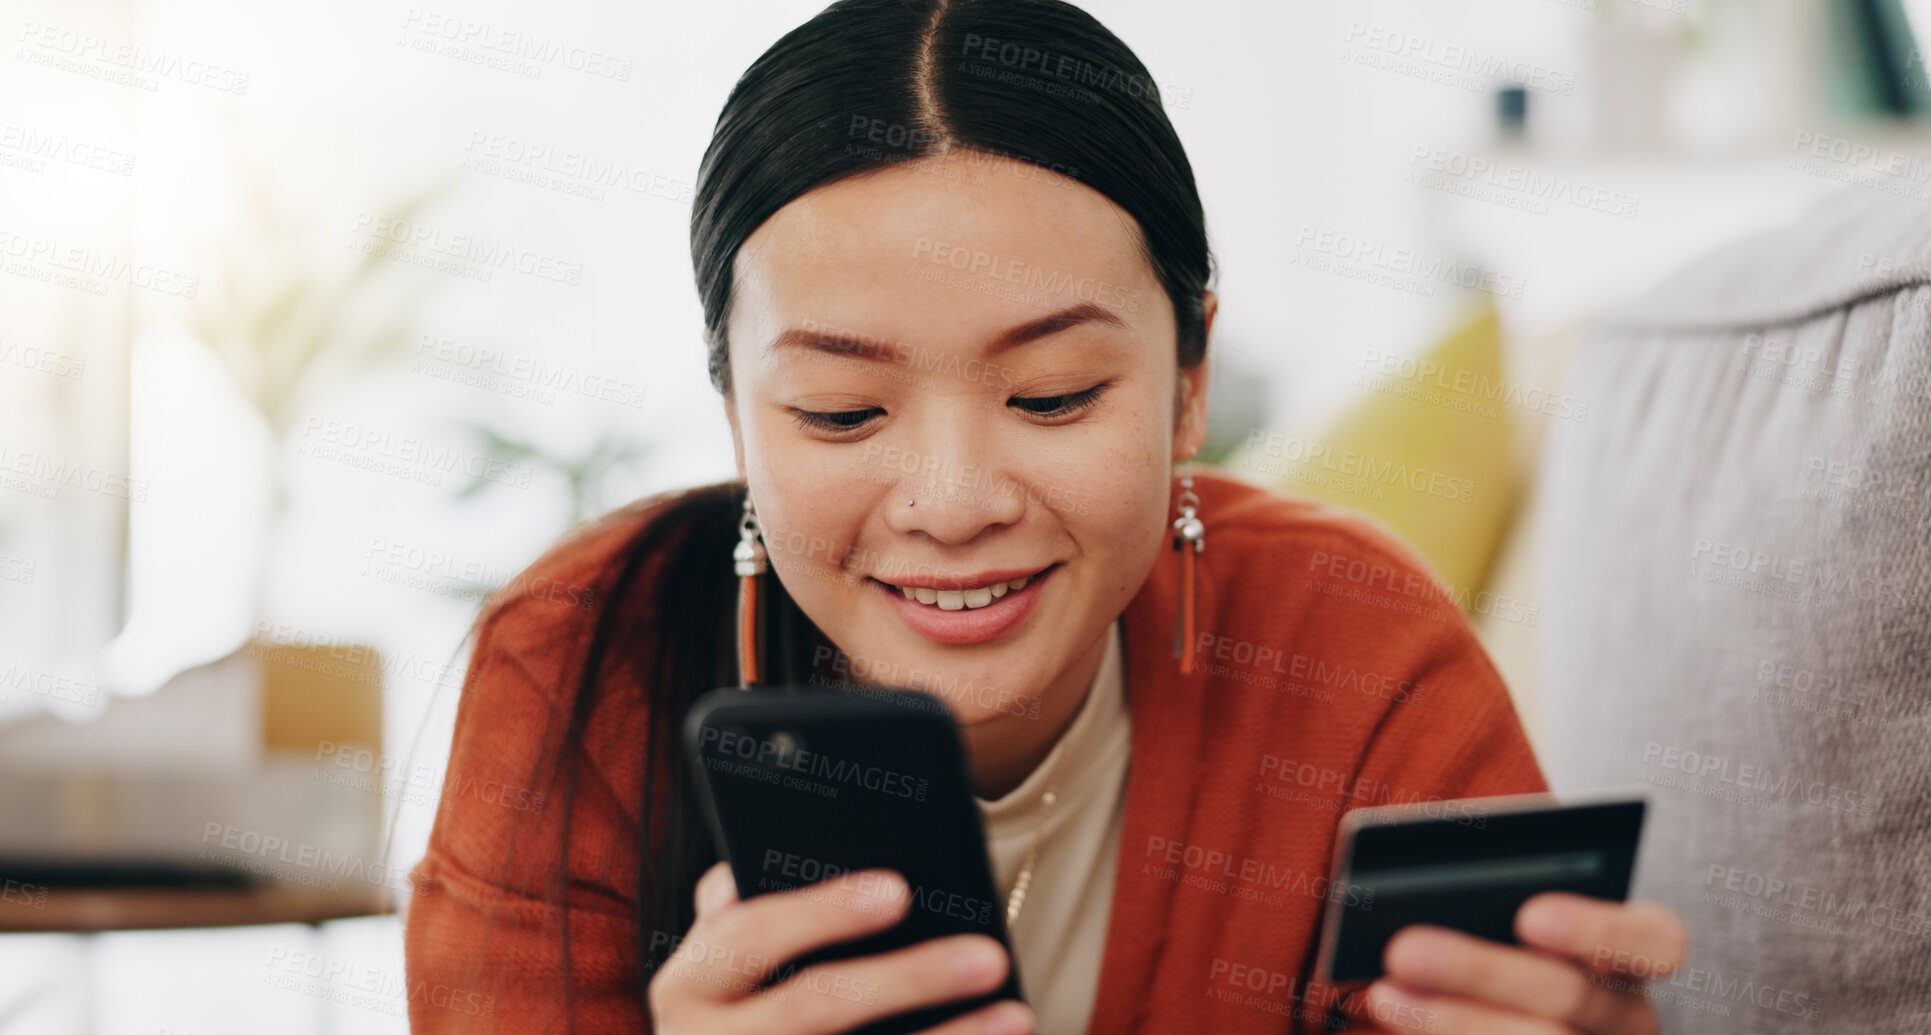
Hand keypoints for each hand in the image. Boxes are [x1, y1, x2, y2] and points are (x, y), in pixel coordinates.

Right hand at [647, 861, 1034, 1034]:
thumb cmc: (730, 1005)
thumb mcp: (718, 961)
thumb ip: (741, 910)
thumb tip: (781, 852)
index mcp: (688, 984)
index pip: (751, 935)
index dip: (823, 910)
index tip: (899, 889)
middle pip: (814, 1009)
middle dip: (907, 980)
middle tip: (986, 956)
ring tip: (1014, 1016)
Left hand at [1360, 892, 1688, 1033]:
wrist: (1507, 1001)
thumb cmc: (1504, 941)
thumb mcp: (1512, 916)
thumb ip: (1498, 895)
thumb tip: (1436, 887)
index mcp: (1632, 957)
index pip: (1655, 941)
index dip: (1597, 928)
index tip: (1529, 916)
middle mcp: (1627, 1017)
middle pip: (1570, 995)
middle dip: (1481, 970)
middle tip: (1403, 949)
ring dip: (1452, 1019)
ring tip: (1384, 993)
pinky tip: (1395, 1018)